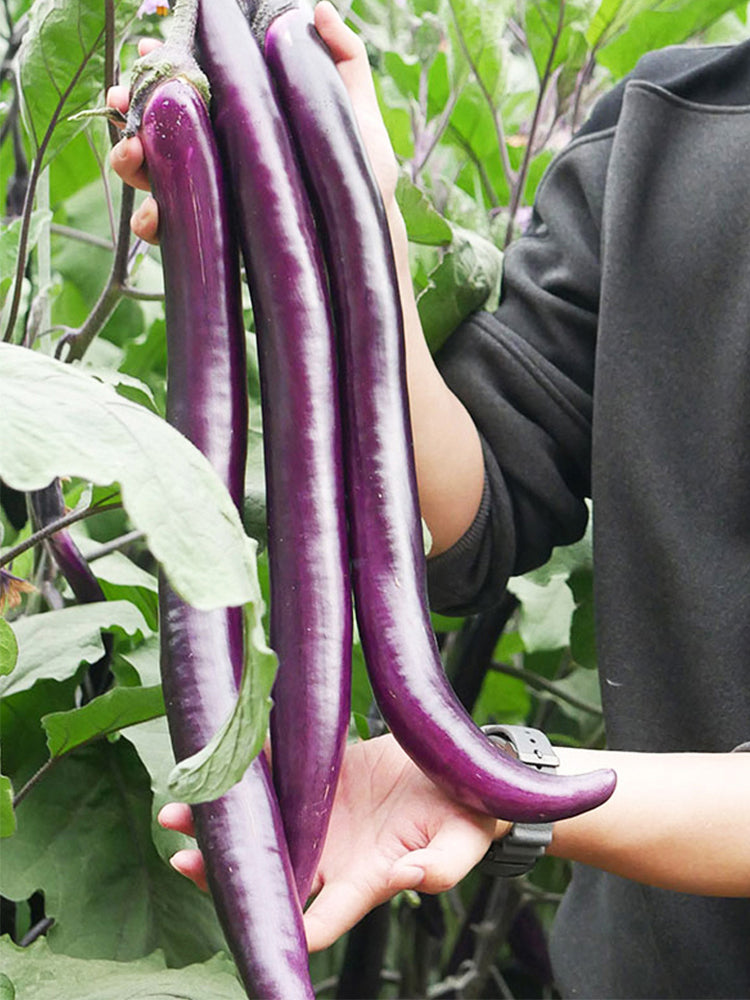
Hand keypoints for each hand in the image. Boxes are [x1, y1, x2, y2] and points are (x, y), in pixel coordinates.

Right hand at [107, 2, 399, 244]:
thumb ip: (343, 59)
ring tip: (131, 154)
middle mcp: (221, 149)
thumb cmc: (362, 173)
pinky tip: (152, 216)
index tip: (145, 53)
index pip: (191, 84)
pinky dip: (151, 221)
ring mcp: (214, 190)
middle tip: (119, 103)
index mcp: (242, 114)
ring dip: (129, 159)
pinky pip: (171, 227)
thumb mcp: (356, 112)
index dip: (161, 67)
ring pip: (153, 170)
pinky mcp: (215, 231)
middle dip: (129, 111)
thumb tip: (319, 6)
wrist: (366, 234)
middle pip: (160, 124)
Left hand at [159, 734, 505, 951]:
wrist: (461, 769)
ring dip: (224, 825)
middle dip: (228, 872)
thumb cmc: (467, 815)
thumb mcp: (464, 843)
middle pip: (272, 874)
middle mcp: (333, 853)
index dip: (291, 925)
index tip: (259, 919)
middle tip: (185, 859)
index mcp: (366, 878)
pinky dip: (251, 771)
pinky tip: (222, 764)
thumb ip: (441, 868)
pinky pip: (280, 775)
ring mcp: (322, 815)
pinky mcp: (321, 776)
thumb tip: (412, 880)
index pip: (321, 915)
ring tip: (178, 814)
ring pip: (265, 828)